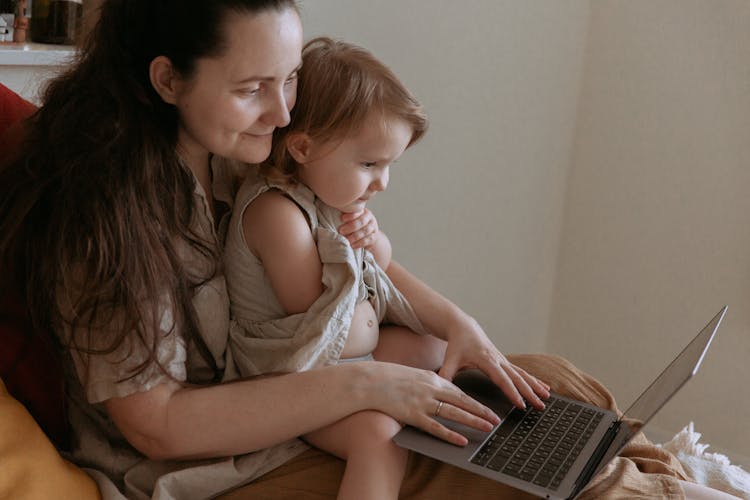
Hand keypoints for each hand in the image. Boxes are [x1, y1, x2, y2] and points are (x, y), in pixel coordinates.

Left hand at [339, 208, 377, 248]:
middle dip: (351, 226)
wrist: (368, 235)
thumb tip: (331, 216)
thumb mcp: (352, 219)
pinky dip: (359, 243)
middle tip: (341, 231)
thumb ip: (345, 217)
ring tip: (346, 240)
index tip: (342, 219)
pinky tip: (352, 245)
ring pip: (365, 231)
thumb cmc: (355, 226)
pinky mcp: (374, 237)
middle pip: (362, 221)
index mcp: (363, 211)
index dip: (351, 215)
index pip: (358, 211)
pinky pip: (368, 240)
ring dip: (354, 236)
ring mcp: (373, 228)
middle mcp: (370, 218)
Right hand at [364, 361, 500, 445]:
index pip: (459, 392)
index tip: (487, 409)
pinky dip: (450, 435)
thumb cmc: (390, 378)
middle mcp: (431, 389)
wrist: (371, 381)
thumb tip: (441, 390)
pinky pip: (436, 427)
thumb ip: (429, 383)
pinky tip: (462, 441)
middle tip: (496, 420)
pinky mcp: (413, 415)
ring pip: (454, 414)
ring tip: (487, 429)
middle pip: (462, 402)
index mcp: (432, 378)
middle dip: (482, 411)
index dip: (475, 402)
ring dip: (473, 421)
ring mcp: (423, 402)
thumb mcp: (414, 376)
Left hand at [437, 317, 550, 410]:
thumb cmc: (457, 344)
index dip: (512, 391)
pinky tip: (544, 386)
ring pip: (522, 374)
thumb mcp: (450, 358)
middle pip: (517, 378)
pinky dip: (533, 379)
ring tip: (547, 397)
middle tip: (539, 405)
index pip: (501, 378)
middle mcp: (498, 359)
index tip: (521, 403)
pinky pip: (521, 371)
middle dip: (529, 392)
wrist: (464, 327)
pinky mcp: (505, 361)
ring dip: (535, 386)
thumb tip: (441, 388)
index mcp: (486, 359)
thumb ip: (446, 374)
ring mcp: (503, 359)